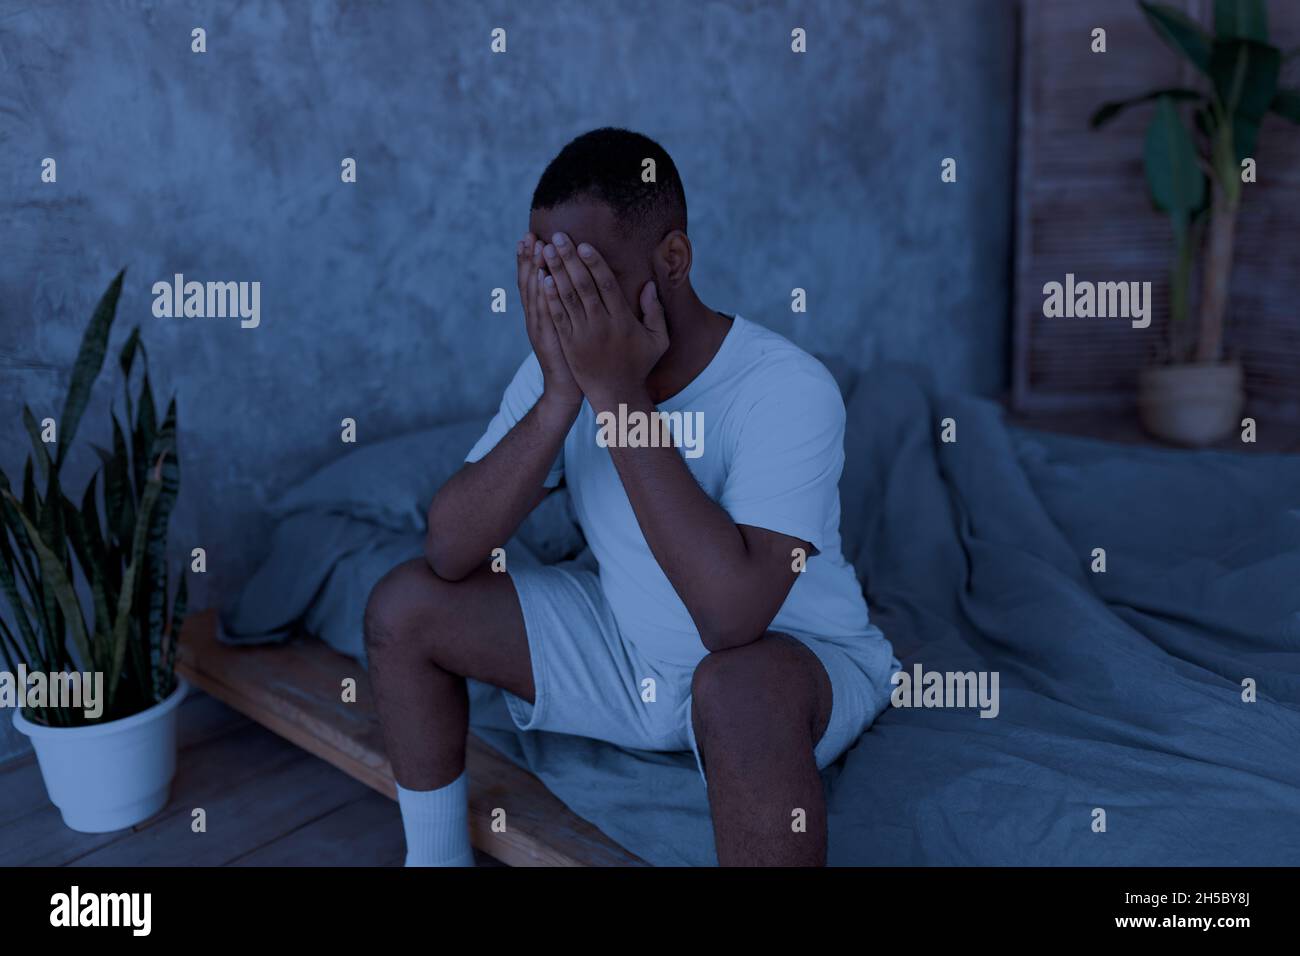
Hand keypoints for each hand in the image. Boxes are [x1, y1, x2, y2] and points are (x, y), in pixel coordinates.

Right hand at [517, 233, 580, 408]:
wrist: (566, 388)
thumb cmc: (572, 356)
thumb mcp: (564, 326)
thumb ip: (563, 304)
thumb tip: (567, 279)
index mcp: (540, 312)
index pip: (532, 280)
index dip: (529, 259)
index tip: (531, 236)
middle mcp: (536, 317)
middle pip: (529, 282)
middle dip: (529, 258)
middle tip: (530, 234)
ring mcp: (540, 327)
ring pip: (535, 293)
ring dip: (535, 269)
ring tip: (537, 247)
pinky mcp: (550, 338)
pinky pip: (545, 312)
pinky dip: (543, 295)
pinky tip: (544, 277)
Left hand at [539, 233, 667, 406]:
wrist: (615, 395)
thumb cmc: (639, 365)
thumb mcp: (658, 340)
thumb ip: (656, 311)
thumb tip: (649, 284)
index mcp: (623, 320)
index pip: (606, 285)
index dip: (594, 263)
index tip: (583, 244)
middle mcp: (601, 325)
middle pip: (583, 286)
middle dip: (569, 259)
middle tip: (557, 237)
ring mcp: (582, 335)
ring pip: (567, 298)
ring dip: (555, 272)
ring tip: (545, 251)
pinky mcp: (569, 344)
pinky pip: (557, 317)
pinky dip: (549, 297)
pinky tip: (542, 279)